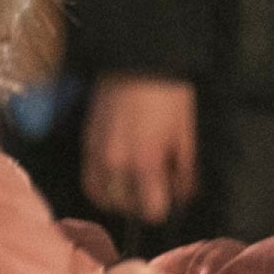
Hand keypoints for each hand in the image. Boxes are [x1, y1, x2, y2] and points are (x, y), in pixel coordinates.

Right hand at [85, 75, 199, 224]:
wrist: (137, 61)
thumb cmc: (168, 97)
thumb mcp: (186, 135)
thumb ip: (186, 171)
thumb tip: (184, 195)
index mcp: (145, 163)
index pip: (151, 211)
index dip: (164, 208)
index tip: (171, 196)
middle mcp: (116, 164)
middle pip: (125, 208)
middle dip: (142, 204)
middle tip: (154, 189)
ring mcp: (97, 154)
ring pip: (102, 197)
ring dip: (118, 198)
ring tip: (134, 186)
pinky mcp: (87, 143)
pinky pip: (88, 179)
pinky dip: (101, 186)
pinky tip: (116, 177)